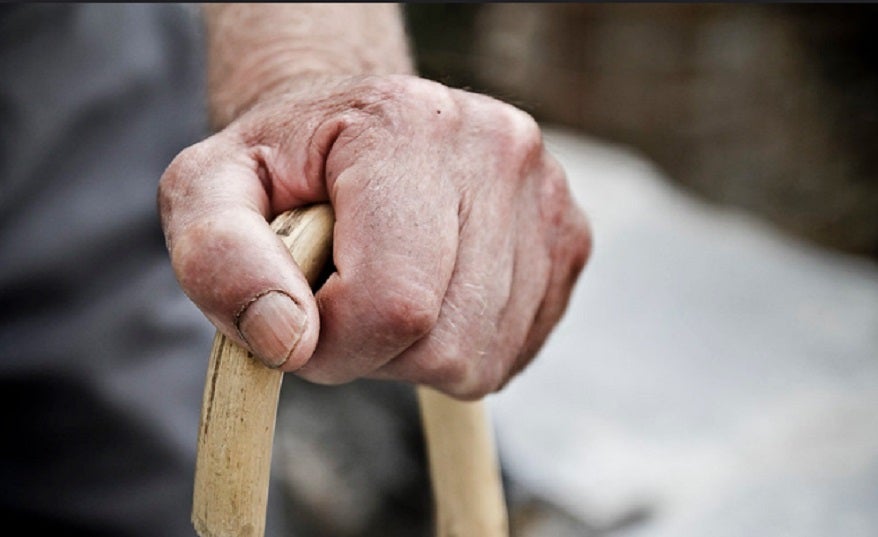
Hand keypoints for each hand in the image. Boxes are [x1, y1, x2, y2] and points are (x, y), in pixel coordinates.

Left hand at [158, 75, 589, 398]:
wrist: (353, 130)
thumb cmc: (280, 166)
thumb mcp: (208, 190)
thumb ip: (219, 258)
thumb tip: (287, 339)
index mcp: (407, 126)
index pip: (392, 301)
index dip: (334, 342)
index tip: (301, 317)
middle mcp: (498, 150)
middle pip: (443, 340)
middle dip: (372, 348)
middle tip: (340, 297)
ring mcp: (546, 195)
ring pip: (481, 355)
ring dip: (415, 351)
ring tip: (385, 287)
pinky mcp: (568, 237)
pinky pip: (511, 350)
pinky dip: (459, 346)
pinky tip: (431, 294)